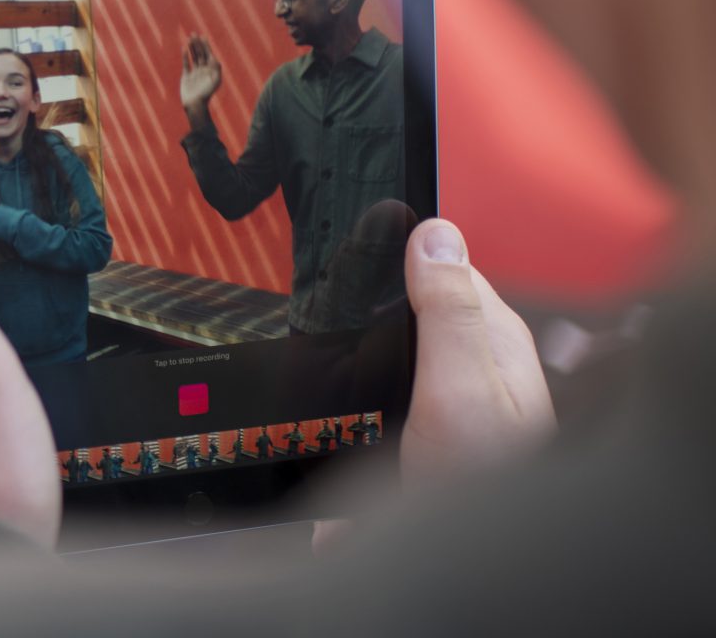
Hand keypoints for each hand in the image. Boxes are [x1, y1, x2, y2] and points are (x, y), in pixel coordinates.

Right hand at [179, 33, 222, 119]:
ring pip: (194, 57)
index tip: (203, 36)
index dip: (206, 45)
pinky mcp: (187, 76)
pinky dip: (185, 56)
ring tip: (189, 38)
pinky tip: (184, 48)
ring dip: (192, 47)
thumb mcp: (215, 81)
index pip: (209, 54)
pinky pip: (186, 64)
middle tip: (194, 33)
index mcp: (211, 70)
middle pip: (201, 53)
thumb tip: (215, 59)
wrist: (195, 104)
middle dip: (198, 43)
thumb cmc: (206, 94)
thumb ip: (216, 69)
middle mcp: (203, 70)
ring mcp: (195, 72)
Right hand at [314, 218, 556, 551]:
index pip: (439, 264)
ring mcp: (435, 402)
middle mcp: (467, 365)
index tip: (348, 246)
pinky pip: (361, 402)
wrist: (469, 576)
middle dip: (360, 314)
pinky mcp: (405, 436)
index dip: (394, 250)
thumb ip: (449, 313)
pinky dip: (339, 407)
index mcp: (490, 339)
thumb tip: (433, 232)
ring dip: (345, 365)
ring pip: (373, 354)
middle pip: (398, 307)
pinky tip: (325, 417)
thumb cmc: (483, 485)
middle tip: (327, 328)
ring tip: (319, 377)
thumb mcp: (464, 390)